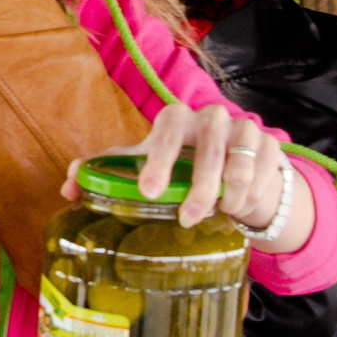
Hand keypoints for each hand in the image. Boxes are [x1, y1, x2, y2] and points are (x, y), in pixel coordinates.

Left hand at [65, 102, 296, 238]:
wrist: (229, 168)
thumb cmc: (178, 166)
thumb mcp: (144, 165)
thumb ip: (106, 172)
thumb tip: (67, 189)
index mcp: (175, 119)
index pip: (167, 128)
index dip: (159, 158)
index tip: (148, 192)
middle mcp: (210, 117)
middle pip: (209, 147)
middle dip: (199, 187)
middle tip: (187, 219)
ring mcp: (243, 128)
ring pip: (240, 162)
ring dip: (229, 194)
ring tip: (219, 214)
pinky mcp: (269, 145)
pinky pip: (263, 172)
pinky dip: (250, 195)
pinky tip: (239, 207)